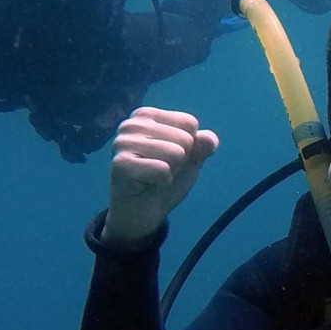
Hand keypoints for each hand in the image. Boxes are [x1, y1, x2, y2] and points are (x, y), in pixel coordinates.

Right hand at [103, 107, 220, 245]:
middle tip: (160, 172)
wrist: (142, 213)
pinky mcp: (120, 164)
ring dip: (170, 172)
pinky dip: (161, 183)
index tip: (170, 160)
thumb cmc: (164, 181)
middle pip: (185, 138)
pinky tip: (146, 186)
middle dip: (179, 162)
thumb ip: (202, 145)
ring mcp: (122, 143)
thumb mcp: (191, 160)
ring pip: (175, 153)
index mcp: (146, 116)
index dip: (189, 148)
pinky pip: (163, 170)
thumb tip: (210, 139)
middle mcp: (131, 124)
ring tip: (152, 178)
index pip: (190, 123)